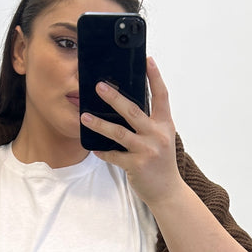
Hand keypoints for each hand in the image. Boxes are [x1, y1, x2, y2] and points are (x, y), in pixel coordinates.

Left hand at [81, 58, 182, 209]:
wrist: (168, 192)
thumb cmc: (161, 162)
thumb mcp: (161, 138)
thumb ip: (148, 122)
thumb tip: (124, 105)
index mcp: (165, 125)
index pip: (161, 96)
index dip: (154, 77)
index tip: (147, 59)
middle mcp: (158, 135)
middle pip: (133, 111)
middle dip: (114, 97)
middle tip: (99, 86)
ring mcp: (148, 151)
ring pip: (119, 133)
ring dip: (99, 124)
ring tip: (84, 116)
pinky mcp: (137, 166)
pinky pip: (114, 156)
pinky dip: (103, 152)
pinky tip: (93, 148)